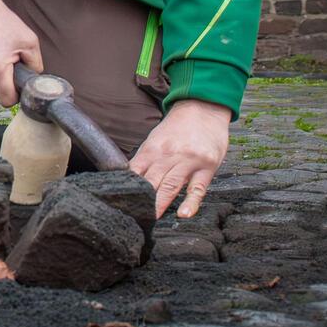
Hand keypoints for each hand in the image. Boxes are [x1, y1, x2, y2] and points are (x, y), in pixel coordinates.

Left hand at [129, 99, 230, 219]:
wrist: (203, 108)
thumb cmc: (177, 127)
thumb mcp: (156, 138)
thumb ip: (144, 158)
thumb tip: (128, 178)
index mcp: (152, 149)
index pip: (135, 171)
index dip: (127, 188)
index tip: (120, 203)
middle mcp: (168, 155)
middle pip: (152, 180)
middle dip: (142, 199)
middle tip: (133, 216)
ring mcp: (188, 161)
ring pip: (171, 185)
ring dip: (160, 203)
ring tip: (152, 218)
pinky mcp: (206, 166)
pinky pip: (198, 188)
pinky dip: (191, 202)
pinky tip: (184, 214)